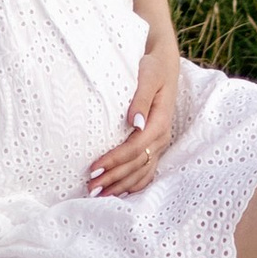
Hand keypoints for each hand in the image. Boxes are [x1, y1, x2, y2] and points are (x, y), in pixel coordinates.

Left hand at [88, 31, 179, 197]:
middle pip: (136, 164)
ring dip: (122, 184)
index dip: (114, 160)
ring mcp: (160, 142)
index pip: (135, 148)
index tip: (93, 168)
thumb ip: (142, 99)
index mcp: (160, 122)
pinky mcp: (156, 143)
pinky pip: (148, 170)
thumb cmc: (153, 66)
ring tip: (100, 194)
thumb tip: (135, 123)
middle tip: (91, 188)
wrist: (165, 63)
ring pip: (142, 171)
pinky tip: (121, 191)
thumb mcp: (149, 76)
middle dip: (113, 178)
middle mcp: (162, 136)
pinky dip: (135, 183)